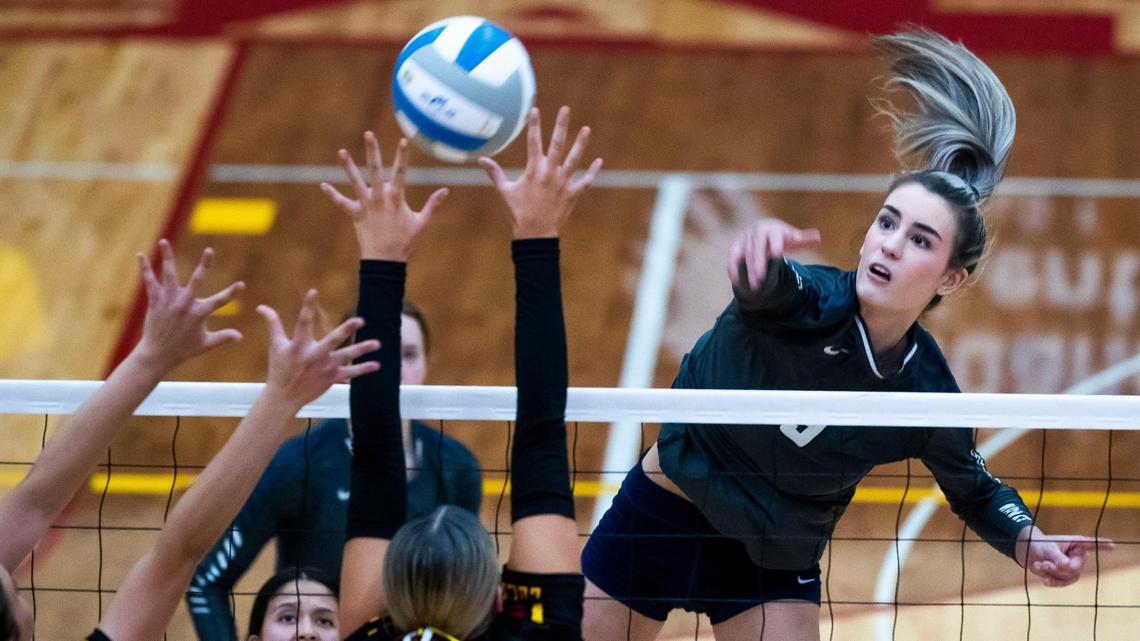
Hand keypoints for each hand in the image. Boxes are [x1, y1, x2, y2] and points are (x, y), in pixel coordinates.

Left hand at [133, 240, 243, 372]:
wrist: (157, 355)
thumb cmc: (183, 350)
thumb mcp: (206, 344)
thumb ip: (224, 337)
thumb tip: (241, 337)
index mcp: (199, 314)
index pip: (220, 301)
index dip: (232, 293)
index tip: (241, 284)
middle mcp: (184, 304)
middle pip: (197, 281)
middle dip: (205, 265)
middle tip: (209, 250)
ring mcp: (169, 301)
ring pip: (169, 275)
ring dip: (167, 257)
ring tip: (164, 241)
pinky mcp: (155, 301)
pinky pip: (150, 282)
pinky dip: (145, 268)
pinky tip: (141, 255)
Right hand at [257, 289, 380, 411]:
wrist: (283, 397)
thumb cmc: (279, 368)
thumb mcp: (275, 345)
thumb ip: (272, 324)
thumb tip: (261, 306)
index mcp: (298, 345)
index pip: (303, 321)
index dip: (308, 306)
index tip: (313, 291)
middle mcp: (313, 356)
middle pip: (332, 340)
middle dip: (346, 329)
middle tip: (361, 320)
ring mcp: (324, 368)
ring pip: (346, 356)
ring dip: (362, 350)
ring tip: (377, 344)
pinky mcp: (331, 378)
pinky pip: (350, 374)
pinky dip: (363, 370)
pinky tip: (376, 365)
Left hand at [321, 132, 447, 260]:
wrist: (386, 261)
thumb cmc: (405, 242)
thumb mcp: (422, 223)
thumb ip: (433, 205)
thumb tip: (446, 190)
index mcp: (396, 198)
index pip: (401, 172)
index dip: (402, 155)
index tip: (403, 140)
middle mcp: (380, 198)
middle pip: (375, 170)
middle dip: (372, 151)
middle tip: (368, 134)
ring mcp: (366, 206)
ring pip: (356, 182)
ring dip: (348, 167)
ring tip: (342, 152)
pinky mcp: (355, 215)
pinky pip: (341, 203)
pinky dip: (332, 195)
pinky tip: (322, 185)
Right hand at [478, 106, 602, 238]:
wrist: (535, 235)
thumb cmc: (517, 213)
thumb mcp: (504, 191)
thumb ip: (494, 173)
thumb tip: (481, 160)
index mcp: (533, 171)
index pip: (533, 142)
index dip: (534, 125)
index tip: (535, 110)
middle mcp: (550, 174)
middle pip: (557, 145)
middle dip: (561, 125)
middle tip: (565, 109)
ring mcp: (563, 183)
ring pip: (574, 159)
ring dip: (580, 144)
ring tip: (586, 129)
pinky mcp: (572, 194)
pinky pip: (586, 181)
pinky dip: (593, 172)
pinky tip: (599, 161)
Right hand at [726, 219, 820, 289]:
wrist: (763, 229)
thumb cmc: (782, 237)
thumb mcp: (793, 237)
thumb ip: (804, 239)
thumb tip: (818, 238)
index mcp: (773, 228)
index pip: (774, 236)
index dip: (776, 244)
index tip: (779, 255)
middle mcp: (757, 231)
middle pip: (757, 248)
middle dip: (758, 265)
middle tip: (761, 281)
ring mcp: (744, 238)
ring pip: (745, 255)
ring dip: (749, 271)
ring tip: (754, 287)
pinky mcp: (736, 245)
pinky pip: (732, 257)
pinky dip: (732, 268)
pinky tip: (736, 281)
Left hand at [1017, 527, 1114, 586]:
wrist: (1028, 553)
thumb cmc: (1038, 545)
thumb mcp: (1047, 549)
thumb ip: (1058, 557)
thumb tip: (1067, 567)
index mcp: (1075, 544)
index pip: (1090, 544)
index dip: (1102, 545)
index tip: (1112, 545)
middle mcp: (1076, 556)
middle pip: (1076, 568)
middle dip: (1060, 568)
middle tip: (1046, 563)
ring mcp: (1072, 567)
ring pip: (1068, 577)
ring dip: (1053, 573)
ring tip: (1040, 565)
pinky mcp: (1064, 576)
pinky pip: (1062, 583)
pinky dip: (1052, 581)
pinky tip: (1044, 580)